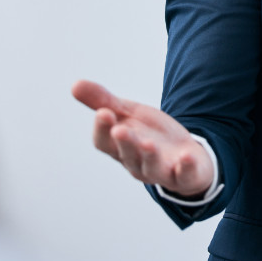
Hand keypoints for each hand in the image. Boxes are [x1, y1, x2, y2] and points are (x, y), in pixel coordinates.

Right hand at [71, 79, 213, 198]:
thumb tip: (74, 84)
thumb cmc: (150, 134)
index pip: (104, 142)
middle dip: (124, 142)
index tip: (103, 111)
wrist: (185, 154)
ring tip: (148, 143)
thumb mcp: (129, 114)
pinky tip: (186, 156)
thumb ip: (104, 102)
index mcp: (120, 147)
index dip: (102, 129)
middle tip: (120, 129)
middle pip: (127, 155)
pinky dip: (185, 167)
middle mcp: (137, 163)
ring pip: (152, 167)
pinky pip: (184, 175)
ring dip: (150, 156)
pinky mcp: (184, 175)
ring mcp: (160, 171)